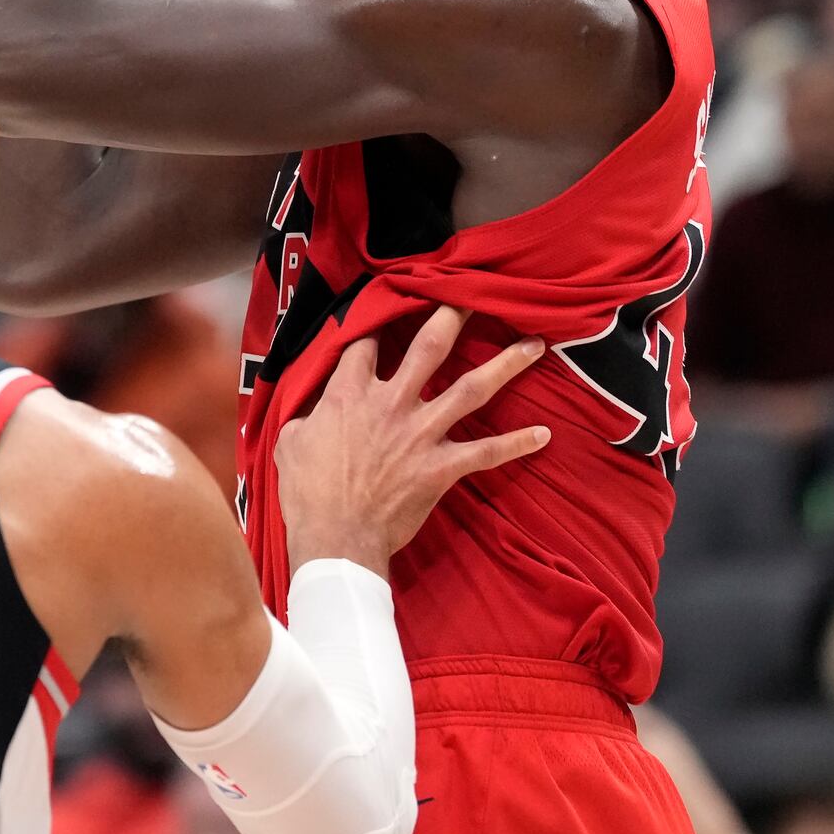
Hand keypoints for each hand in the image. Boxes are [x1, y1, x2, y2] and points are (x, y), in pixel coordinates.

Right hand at [275, 306, 549, 576]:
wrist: (336, 537)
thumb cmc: (307, 492)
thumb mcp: (290, 442)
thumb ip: (306, 415)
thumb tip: (313, 409)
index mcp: (349, 394)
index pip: (365, 341)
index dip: (375, 319)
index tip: (387, 302)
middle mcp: (392, 403)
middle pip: (429, 347)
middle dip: (453, 317)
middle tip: (475, 296)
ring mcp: (422, 433)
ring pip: (472, 388)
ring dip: (506, 365)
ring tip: (534, 345)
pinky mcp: (442, 466)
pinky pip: (487, 452)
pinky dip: (516, 443)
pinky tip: (543, 435)